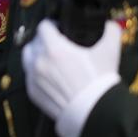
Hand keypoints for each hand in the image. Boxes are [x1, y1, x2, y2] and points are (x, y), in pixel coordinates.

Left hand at [22, 20, 122, 136]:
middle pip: (33, 42)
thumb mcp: (110, 52)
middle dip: (43, 41)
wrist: (93, 112)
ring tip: (50, 60)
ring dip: (36, 56)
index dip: (52, 25)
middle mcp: (39, 61)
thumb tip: (110, 23)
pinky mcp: (32, 92)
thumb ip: (110, 31)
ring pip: (27, 59)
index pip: (43, 27)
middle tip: (56, 45)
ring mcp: (33, 78)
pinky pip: (29, 76)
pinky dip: (36, 73)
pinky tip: (50, 77)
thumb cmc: (100, 80)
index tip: (60, 28)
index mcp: (54, 48)